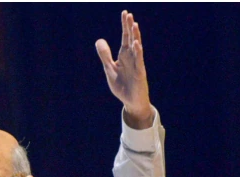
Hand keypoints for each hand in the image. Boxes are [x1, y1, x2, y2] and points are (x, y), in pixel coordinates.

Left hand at [96, 11, 152, 127]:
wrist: (130, 101)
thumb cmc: (122, 86)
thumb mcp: (109, 69)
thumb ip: (105, 56)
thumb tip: (99, 40)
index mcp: (124, 56)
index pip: (125, 37)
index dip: (124, 26)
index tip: (125, 13)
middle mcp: (131, 57)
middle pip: (131, 39)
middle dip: (129, 27)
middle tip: (128, 14)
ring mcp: (137, 64)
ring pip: (136, 47)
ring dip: (135, 36)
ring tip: (134, 25)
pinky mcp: (140, 73)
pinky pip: (139, 60)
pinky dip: (137, 52)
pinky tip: (136, 43)